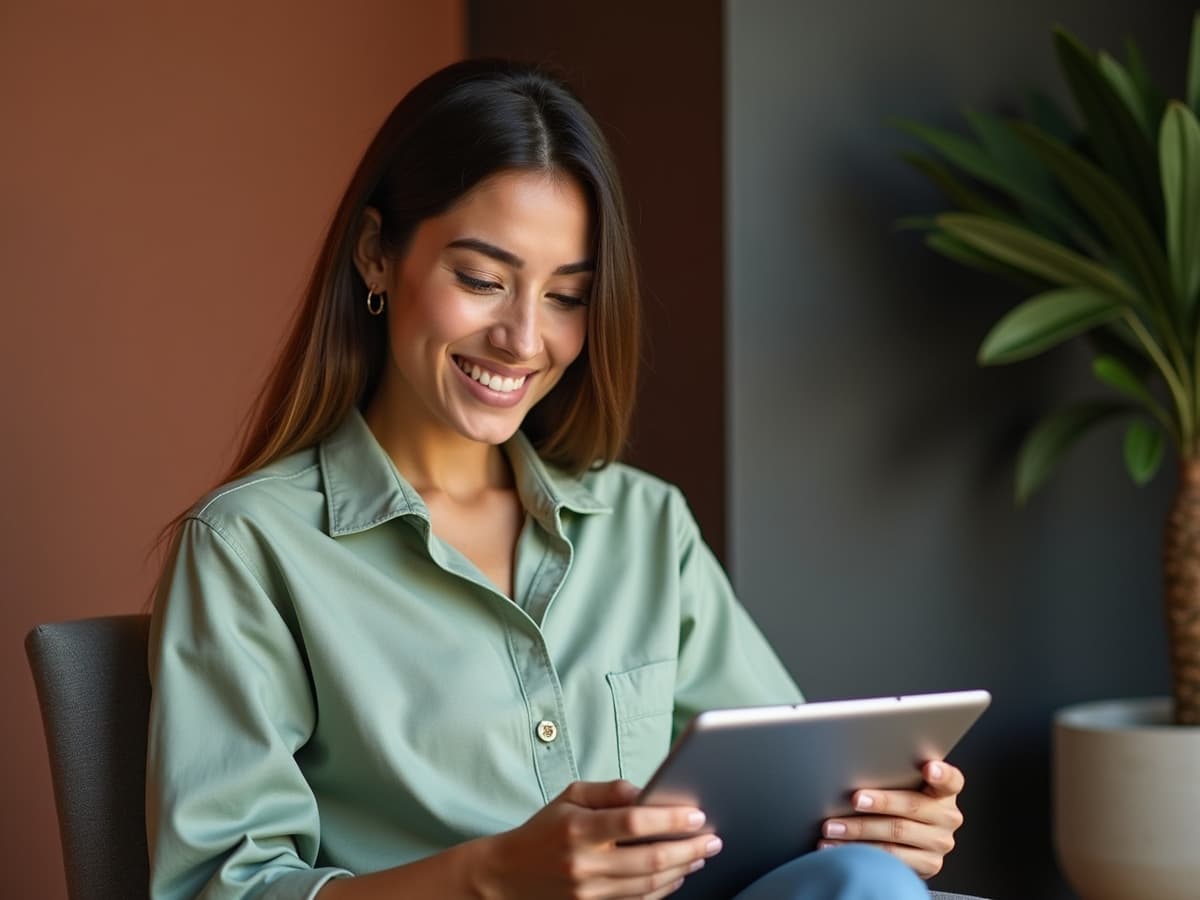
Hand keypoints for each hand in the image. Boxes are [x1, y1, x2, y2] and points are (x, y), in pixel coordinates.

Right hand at [468, 779, 722, 898]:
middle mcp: (585, 864)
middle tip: (713, 838)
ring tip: (701, 854)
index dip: (670, 819)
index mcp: (579, 829)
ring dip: (682, 869)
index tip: (697, 815)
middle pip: (650, 860)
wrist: (506, 877)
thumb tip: (648, 793)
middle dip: (689, 848)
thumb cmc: (543, 830)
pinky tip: (678, 875)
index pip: (634, 823)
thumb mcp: (570, 797)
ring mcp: (589, 893)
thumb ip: (611, 791)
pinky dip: (664, 890)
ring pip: (650, 885)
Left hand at [817, 760, 964, 878]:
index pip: (950, 780)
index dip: (941, 773)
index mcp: (944, 791)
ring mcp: (939, 842)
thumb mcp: (903, 786)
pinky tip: (839, 847)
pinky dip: (861, 852)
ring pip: (896, 834)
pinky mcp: (928, 864)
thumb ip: (894, 776)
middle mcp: (947, 816)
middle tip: (854, 800)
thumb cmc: (899, 803)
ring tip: (833, 827)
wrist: (911, 841)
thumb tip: (854, 766)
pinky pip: (891, 858)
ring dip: (859, 830)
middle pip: (912, 806)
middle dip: (880, 802)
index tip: (929, 768)